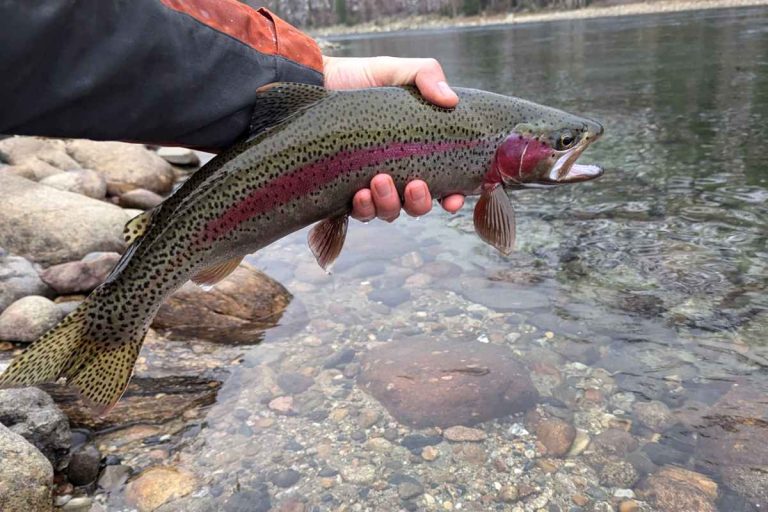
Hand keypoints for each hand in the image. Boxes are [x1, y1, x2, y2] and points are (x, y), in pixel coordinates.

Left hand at [323, 56, 465, 221]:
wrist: (318, 81)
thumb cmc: (362, 79)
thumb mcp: (397, 71)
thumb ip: (427, 75)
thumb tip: (451, 100)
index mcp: (417, 153)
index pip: (443, 186)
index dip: (452, 198)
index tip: (452, 199)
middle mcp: (397, 174)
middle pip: (416, 206)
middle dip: (419, 202)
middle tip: (414, 184)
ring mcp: (371, 186)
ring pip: (388, 212)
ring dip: (389, 204)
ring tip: (380, 180)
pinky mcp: (344, 191)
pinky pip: (360, 212)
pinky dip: (364, 208)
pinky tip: (360, 193)